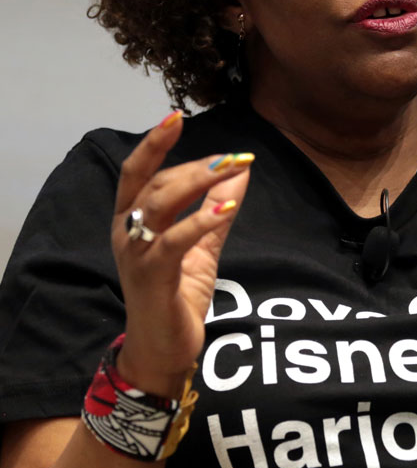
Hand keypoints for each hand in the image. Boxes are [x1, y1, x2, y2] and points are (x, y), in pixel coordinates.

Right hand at [111, 111, 251, 395]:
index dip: (154, 143)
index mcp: (131, 221)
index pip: (137, 172)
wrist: (163, 351)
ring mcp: (135, 255)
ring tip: (229, 168)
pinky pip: (173, 241)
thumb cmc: (175, 296)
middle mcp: (126, 233)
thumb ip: (216, 209)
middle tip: (232, 156)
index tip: (175, 116)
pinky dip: (200, 221)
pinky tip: (226, 208)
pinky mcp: (152, 277)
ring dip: (196, 182)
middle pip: (153, 184)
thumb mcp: (200, 246)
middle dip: (192, 165)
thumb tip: (240, 171)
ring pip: (159, 204)